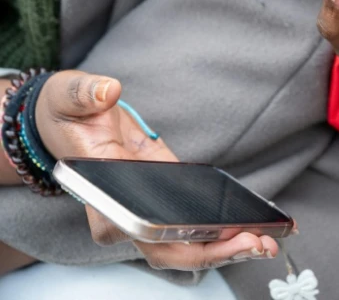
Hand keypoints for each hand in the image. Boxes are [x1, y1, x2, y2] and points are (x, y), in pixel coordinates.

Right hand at [36, 71, 279, 269]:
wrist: (75, 117)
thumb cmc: (68, 113)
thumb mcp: (70, 96)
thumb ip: (85, 93)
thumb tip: (107, 90)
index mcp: (100, 195)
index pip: (131, 230)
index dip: (168, 239)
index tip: (202, 235)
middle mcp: (125, 214)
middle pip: (168, 248)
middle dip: (212, 251)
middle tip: (254, 244)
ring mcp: (149, 209)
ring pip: (186, 243)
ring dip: (226, 246)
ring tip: (268, 241)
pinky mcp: (169, 196)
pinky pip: (196, 221)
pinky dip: (226, 228)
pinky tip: (258, 225)